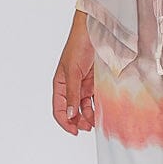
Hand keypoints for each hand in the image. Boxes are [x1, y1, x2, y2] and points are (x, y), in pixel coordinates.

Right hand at [53, 11, 96, 133]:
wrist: (96, 32)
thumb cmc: (79, 46)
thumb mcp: (73, 72)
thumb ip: (73, 94)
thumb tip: (71, 115)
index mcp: (60, 84)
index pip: (59, 109)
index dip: (65, 122)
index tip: (75, 131)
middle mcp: (71, 87)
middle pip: (72, 111)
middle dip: (79, 121)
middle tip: (89, 127)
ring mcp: (83, 85)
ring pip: (84, 107)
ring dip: (89, 116)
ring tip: (97, 122)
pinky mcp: (95, 83)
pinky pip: (95, 99)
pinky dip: (98, 107)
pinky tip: (102, 112)